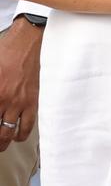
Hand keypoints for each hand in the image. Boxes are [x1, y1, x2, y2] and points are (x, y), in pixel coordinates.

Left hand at [0, 18, 42, 150]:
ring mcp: (18, 103)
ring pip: (7, 133)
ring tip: (2, 144)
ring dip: (3, 141)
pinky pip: (27, 126)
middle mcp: (4, 100)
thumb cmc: (7, 50)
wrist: (29, 42)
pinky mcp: (32, 101)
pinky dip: (22, 135)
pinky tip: (18, 136)